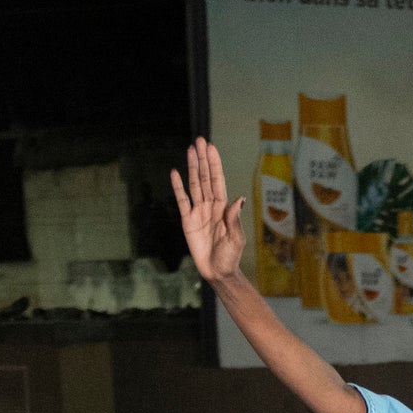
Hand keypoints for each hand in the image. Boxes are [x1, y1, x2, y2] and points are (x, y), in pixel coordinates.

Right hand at [169, 137, 246, 283]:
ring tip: (190, 150)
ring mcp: (198, 211)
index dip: (214, 164)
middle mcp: (211, 206)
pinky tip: (175, 173)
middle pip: (205, 178)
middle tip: (200, 140)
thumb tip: (237, 199)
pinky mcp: (187, 220)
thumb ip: (234, 218)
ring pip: (194, 184)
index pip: (218, 181)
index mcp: (224, 208)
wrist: (218, 271)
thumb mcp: (236, 238)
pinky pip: (182, 200)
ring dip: (192, 167)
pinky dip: (178, 187)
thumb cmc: (231, 256)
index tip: (211, 148)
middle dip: (203, 159)